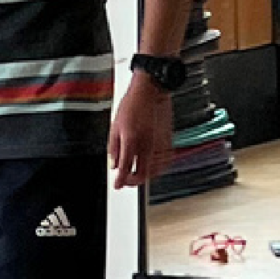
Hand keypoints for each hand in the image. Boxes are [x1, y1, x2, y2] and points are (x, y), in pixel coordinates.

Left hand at [109, 68, 173, 190]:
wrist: (150, 92)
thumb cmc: (132, 105)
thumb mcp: (114, 126)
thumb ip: (113, 148)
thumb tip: (113, 164)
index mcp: (131, 140)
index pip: (125, 168)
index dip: (120, 181)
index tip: (117, 185)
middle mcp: (146, 145)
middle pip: (142, 175)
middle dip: (132, 182)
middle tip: (125, 181)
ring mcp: (158, 145)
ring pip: (153, 171)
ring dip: (143, 177)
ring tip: (134, 174)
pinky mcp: (167, 143)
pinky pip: (162, 163)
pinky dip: (154, 169)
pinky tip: (147, 167)